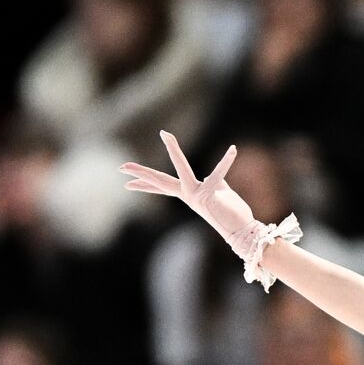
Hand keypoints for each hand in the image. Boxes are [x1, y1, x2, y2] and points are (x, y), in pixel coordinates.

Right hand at [120, 131, 253, 242]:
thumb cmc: (232, 212)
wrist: (243, 230)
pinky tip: (232, 150)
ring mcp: (197, 196)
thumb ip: (214, 181)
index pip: (162, 188)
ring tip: (165, 134)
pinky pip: (219, 173)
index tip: (125, 184)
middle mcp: (189, 195)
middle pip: (161, 181)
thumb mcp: (219, 192)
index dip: (144, 185)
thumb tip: (214, 175)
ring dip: (174, 151)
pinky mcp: (210, 195)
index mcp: (188, 194)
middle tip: (121, 166)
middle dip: (141, 172)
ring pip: (182, 170)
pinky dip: (226, 161)